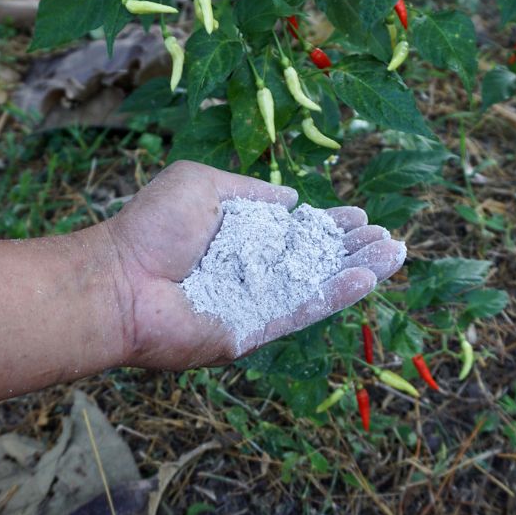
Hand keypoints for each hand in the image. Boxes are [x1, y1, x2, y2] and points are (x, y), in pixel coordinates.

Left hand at [104, 161, 405, 369]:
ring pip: (317, 286)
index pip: (296, 232)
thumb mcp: (201, 184)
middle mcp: (250, 272)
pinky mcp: (252, 331)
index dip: (330, 225)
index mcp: (240, 238)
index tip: (362, 217)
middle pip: (315, 261)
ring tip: (395, 256)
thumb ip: (250, 191)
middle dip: (354, 249)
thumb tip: (293, 199)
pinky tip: (365, 280)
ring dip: (358, 271)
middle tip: (391, 239)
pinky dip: (334, 296)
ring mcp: (254, 304)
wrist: (120, 279)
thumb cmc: (151, 228)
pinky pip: (300, 312)